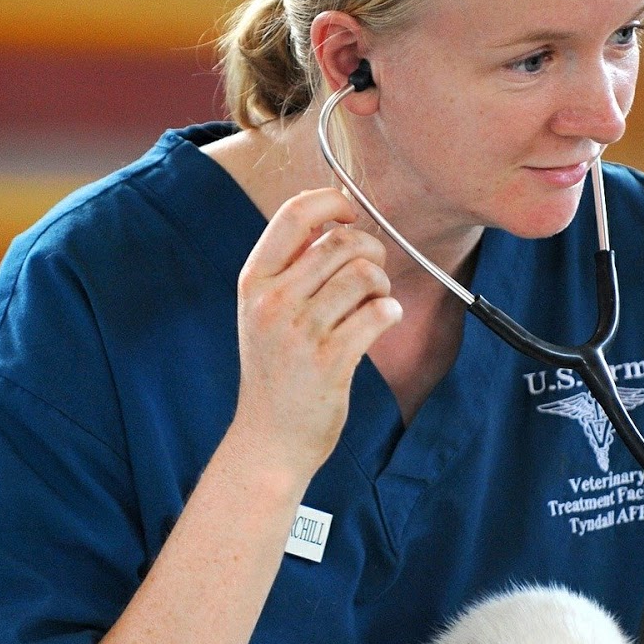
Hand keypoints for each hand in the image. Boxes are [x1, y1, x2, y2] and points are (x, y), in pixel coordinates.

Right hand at [233, 188, 401, 479]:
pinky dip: (390, 313)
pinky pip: (378, 313)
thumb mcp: (263, 314)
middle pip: (341, 242)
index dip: (333, 202)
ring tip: (374, 304)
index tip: (351, 214)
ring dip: (381, 286)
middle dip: (370, 251)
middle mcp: (272, 302)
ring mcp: (299, 332)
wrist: (268, 440)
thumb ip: (291, 270)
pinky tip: (382, 323)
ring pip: (364, 275)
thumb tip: (339, 225)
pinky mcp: (329, 361)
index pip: (294, 215)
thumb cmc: (275, 373)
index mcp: (254, 282)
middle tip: (372, 276)